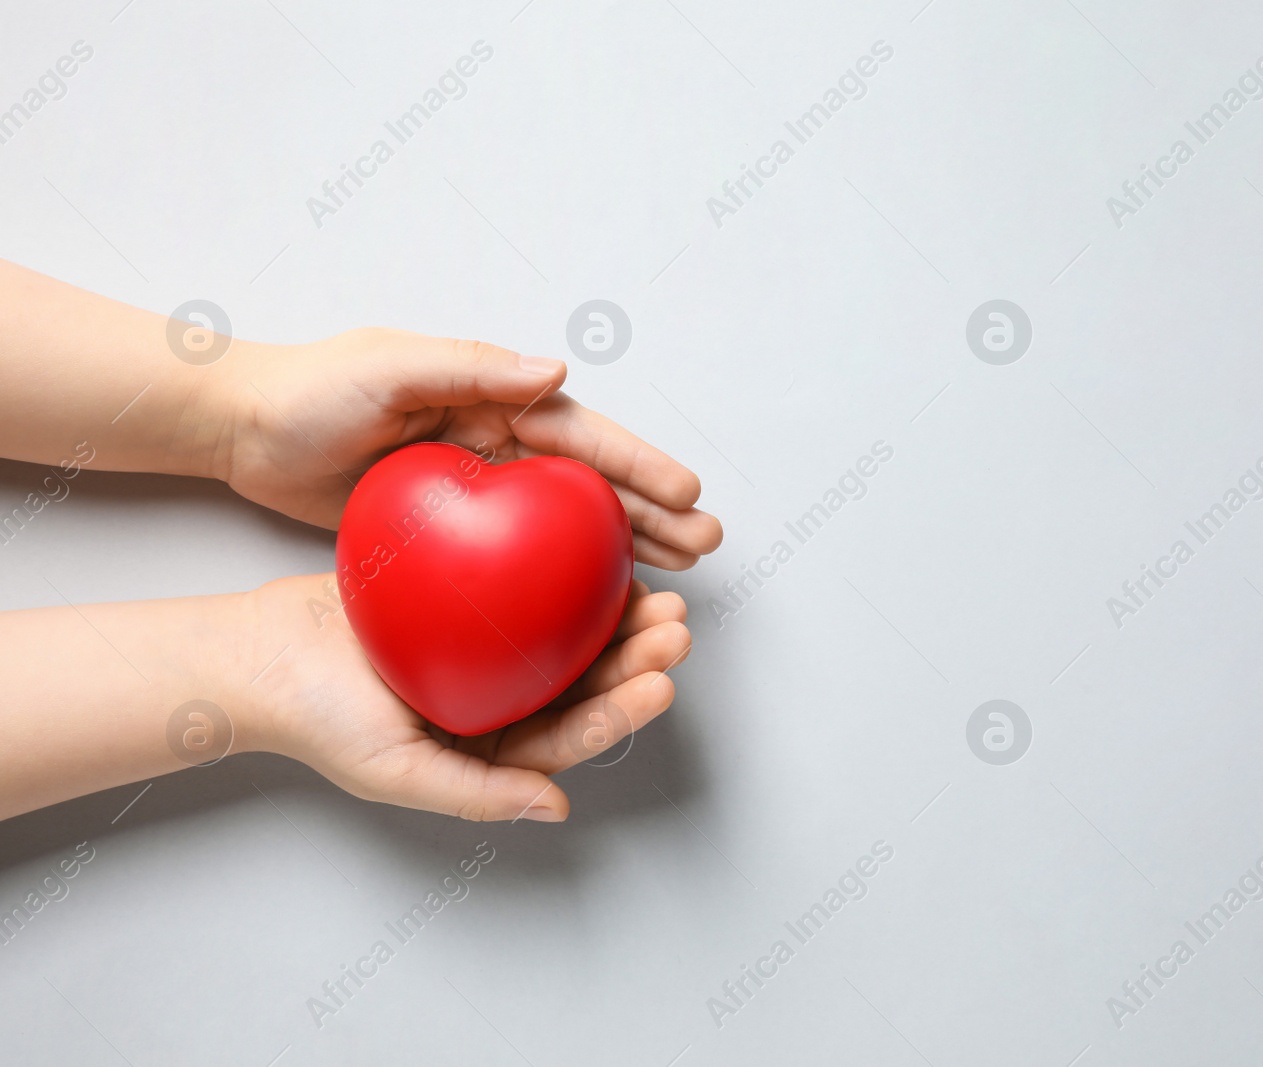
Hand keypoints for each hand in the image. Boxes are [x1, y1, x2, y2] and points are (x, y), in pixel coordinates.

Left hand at [212, 328, 721, 568]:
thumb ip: (471, 365)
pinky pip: (523, 556)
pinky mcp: (452, 530)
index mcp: (494, 397)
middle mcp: (498, 441)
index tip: (687, 493)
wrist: (244, 428)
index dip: (638, 463)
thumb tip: (555, 369)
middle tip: (705, 546)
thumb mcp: (388, 365)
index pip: (581, 434)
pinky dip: (564, 575)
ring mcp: (481, 490)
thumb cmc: (310, 390)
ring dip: (625, 546)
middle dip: (655, 510)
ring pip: (568, 523)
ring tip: (676, 576)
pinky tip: (590, 605)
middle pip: (592, 482)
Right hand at [240, 573, 690, 820]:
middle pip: (584, 682)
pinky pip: (529, 587)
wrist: (260, 653)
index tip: (662, 683)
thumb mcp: (394, 771)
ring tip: (657, 593)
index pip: (572, 733)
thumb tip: (558, 807)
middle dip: (638, 658)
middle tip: (677, 628)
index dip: (622, 712)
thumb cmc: (318, 720)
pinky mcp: (471, 603)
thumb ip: (477, 794)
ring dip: (616, 617)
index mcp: (492, 746)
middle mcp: (499, 699)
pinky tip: (596, 554)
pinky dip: (565, 573)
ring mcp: (487, 650)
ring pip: (568, 634)